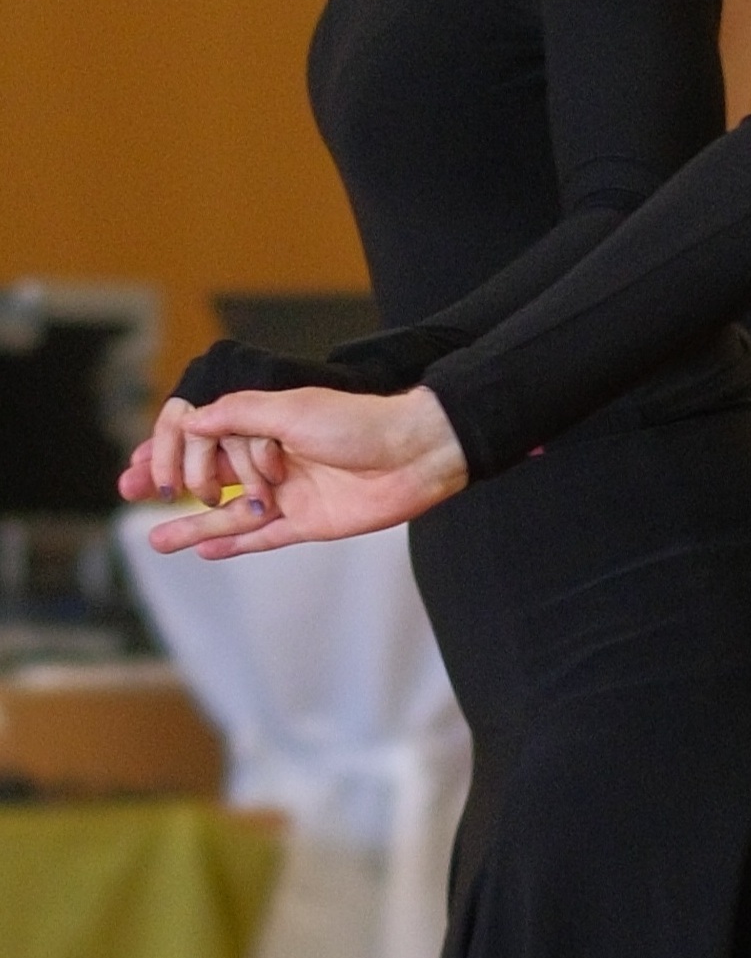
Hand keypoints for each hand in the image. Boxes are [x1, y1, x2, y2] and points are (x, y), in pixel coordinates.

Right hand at [120, 385, 468, 556]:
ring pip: (232, 512)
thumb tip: (191, 420)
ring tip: (155, 539)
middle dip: (171, 485)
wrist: (415, 452)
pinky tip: (203, 548)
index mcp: (268, 423)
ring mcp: (291, 492)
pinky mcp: (310, 522)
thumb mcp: (290, 408)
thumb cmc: (358, 421)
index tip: (138, 462)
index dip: (172, 450)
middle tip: (129, 494)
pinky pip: (264, 537)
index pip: (207, 438)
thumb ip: (239, 415)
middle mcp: (275, 457)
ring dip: (194, 523)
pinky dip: (235, 542)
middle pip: (212, 476)